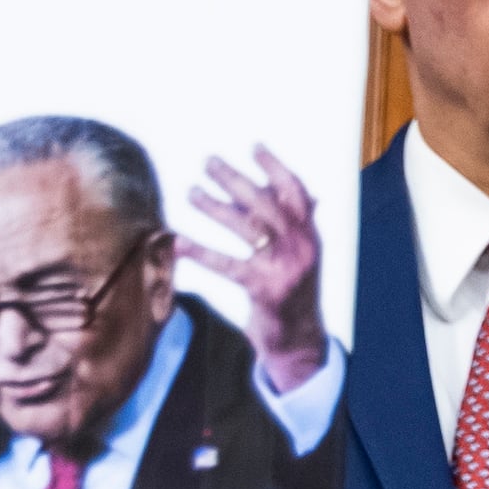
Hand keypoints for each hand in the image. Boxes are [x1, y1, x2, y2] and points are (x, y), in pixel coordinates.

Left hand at [184, 147, 326, 392]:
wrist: (299, 341)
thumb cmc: (290, 293)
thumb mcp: (297, 256)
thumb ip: (286, 223)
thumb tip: (269, 187)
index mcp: (311, 237)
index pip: (298, 194)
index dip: (277, 168)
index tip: (255, 148)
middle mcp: (302, 249)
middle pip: (268, 205)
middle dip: (238, 181)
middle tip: (209, 163)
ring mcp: (286, 269)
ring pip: (249, 229)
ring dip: (217, 208)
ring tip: (192, 193)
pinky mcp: (266, 290)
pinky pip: (229, 265)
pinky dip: (202, 252)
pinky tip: (177, 242)